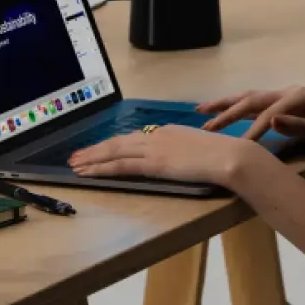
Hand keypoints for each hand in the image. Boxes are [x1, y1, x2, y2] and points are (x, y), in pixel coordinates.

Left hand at [68, 125, 262, 185]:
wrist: (229, 156)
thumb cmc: (223, 155)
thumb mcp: (200, 149)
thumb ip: (185, 151)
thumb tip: (179, 158)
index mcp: (168, 131)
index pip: (134, 138)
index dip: (114, 144)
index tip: (100, 149)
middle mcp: (156, 136)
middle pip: (119, 142)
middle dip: (96, 149)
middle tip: (76, 156)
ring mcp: (154, 148)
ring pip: (114, 151)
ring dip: (92, 158)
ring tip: (75, 164)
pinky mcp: (153, 163)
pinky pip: (120, 164)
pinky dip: (101, 168)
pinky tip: (89, 172)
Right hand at [198, 86, 304, 145]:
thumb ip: (299, 127)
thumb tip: (271, 121)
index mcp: (297, 96)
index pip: (267, 114)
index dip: (251, 131)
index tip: (236, 148)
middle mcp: (289, 93)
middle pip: (250, 99)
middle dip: (225, 111)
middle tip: (202, 123)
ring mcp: (287, 99)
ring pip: (250, 100)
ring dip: (227, 105)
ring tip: (202, 111)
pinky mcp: (287, 107)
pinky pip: (257, 106)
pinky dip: (239, 109)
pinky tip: (227, 114)